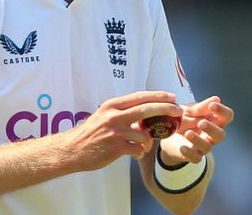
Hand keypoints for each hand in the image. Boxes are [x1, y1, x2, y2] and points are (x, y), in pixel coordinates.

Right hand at [64, 91, 182, 170]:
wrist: (72, 150)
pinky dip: (141, 152)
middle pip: (146, 109)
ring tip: (145, 145)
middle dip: (166, 109)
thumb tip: (146, 110)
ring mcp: (115, 132)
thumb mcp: (105, 116)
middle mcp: (114, 116)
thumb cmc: (91, 133)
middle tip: (179, 111)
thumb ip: (123, 112)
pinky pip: (138, 149)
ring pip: (145, 134)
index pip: (140, 96)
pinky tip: (136, 154)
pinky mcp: (116, 148)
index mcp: (112, 105)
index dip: (158, 96)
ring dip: (150, 141)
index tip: (172, 97)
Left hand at [159, 96, 233, 164]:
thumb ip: (202, 107)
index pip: (227, 117)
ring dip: (198, 140)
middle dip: (212, 129)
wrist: (167, 133)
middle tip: (201, 123)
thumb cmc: (184, 119)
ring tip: (188, 133)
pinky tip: (182, 147)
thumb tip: (217, 99)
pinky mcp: (193, 155)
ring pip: (207, 147)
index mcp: (214, 121)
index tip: (212, 106)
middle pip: (220, 135)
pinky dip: (189, 153)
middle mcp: (212, 135)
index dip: (222, 111)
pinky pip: (195, 158)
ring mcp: (203, 146)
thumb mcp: (190, 110)